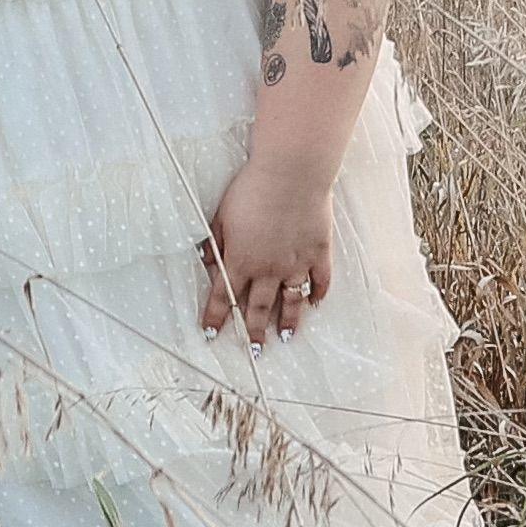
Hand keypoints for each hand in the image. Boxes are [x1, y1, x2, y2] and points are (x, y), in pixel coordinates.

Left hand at [201, 154, 335, 342]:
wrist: (291, 174)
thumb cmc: (252, 189)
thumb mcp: (221, 215)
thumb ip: (215, 242)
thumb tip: (205, 259)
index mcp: (241, 261)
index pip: (224, 297)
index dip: (216, 317)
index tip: (211, 335)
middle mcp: (268, 269)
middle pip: (258, 308)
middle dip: (253, 332)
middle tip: (254, 352)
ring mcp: (296, 263)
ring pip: (290, 301)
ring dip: (288, 322)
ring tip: (285, 338)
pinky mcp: (318, 252)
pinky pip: (320, 281)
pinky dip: (318, 294)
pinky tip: (316, 304)